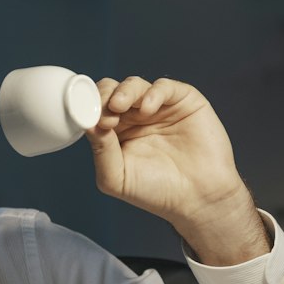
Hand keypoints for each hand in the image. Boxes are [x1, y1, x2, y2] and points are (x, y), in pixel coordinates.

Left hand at [87, 76, 269, 265]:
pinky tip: (148, 109)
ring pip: (134, 85)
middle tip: (105, 110)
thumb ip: (101, 151)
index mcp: (116, 132)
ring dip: (123, 91)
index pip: (95, 109)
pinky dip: (153, 93)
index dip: (89, 108)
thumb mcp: (117, 177)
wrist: (198, 199)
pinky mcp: (183, 101)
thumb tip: (86, 123)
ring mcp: (159, 107)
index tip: (88, 117)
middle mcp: (135, 117)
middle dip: (103, 95)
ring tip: (120, 106)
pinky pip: (164, 87)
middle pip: (111, 90)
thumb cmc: (156, 192)